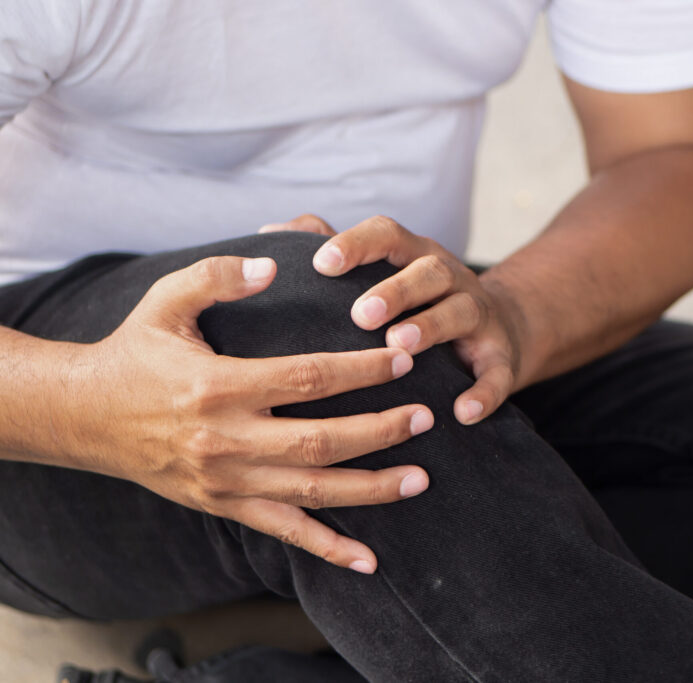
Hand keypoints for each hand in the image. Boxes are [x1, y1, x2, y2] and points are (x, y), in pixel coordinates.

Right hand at [64, 256, 433, 572]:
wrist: (82, 416)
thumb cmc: (133, 352)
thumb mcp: (164, 301)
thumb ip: (218, 275)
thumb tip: (273, 264)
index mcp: (217, 386)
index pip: (307, 379)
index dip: (360, 370)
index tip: (401, 359)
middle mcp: (225, 440)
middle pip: (320, 442)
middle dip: (380, 431)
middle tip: (425, 417)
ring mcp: (226, 481)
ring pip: (312, 493)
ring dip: (371, 488)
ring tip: (420, 478)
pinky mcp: (224, 505)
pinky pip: (284, 533)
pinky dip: (329, 548)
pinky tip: (368, 560)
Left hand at [260, 215, 526, 424]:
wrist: (499, 330)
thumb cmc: (417, 301)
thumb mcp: (382, 270)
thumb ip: (332, 249)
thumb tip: (272, 234)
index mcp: (413, 255)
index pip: (386, 235)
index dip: (356, 245)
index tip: (322, 264)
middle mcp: (449, 278)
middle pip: (426, 270)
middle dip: (395, 290)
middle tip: (360, 315)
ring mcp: (478, 315)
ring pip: (460, 311)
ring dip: (431, 327)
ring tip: (400, 346)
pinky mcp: (501, 357)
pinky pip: (497, 373)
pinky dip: (484, 392)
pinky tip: (463, 412)